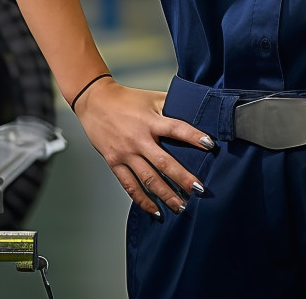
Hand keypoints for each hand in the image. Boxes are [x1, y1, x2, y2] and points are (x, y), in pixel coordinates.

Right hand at [74, 78, 214, 215]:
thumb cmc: (126, 99)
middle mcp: (139, 139)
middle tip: (199, 189)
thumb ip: (172, 104)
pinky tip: (154, 209)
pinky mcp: (114, 162)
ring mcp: (126, 153)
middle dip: (183, 178)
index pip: (177, 129)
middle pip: (164, 162)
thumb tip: (194, 109)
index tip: (210, 144)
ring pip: (148, 179)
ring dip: (166, 194)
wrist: (95, 102)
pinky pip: (130, 185)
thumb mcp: (152, 97)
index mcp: (150, 121)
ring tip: (180, 206)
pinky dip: (142, 199)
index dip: (194, 136)